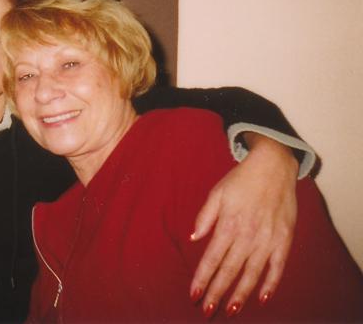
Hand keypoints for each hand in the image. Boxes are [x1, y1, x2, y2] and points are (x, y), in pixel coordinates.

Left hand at [190, 133, 297, 317]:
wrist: (274, 167)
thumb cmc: (241, 180)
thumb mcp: (217, 193)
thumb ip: (205, 217)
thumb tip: (193, 238)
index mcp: (228, 224)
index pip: (212, 258)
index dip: (202, 278)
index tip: (193, 294)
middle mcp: (248, 235)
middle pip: (229, 270)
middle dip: (217, 292)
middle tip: (207, 310)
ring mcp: (268, 239)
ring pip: (252, 273)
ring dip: (240, 294)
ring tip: (230, 309)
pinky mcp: (284, 240)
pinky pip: (277, 267)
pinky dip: (270, 284)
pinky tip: (261, 298)